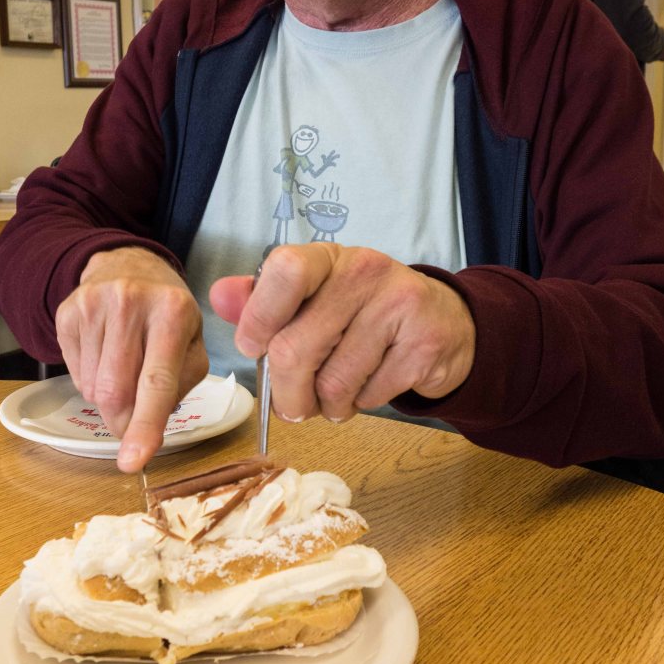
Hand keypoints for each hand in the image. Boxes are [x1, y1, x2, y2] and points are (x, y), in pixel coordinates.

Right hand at [55, 246, 207, 471]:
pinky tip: (105, 353)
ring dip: (107, 397)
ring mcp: (94, 304)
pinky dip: (89, 379)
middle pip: (116, 392)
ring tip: (124, 367)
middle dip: (124, 421)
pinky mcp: (68, 312)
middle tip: (134, 420)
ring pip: (91, 388)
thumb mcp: (193, 340)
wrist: (129, 266)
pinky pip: (73, 373)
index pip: (157, 381)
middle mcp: (131, 303)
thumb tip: (152, 422)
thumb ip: (182, 383)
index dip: (145, 425)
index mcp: (173, 311)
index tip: (133, 461)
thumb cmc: (168, 314)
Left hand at [209, 243, 474, 423]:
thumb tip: (219, 297)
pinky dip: (361, 405)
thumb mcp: (313, 297)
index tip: (255, 347)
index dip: (259, 319)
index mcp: (327, 257)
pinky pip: (370, 396)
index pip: (285, 272)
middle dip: (287, 394)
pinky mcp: (425, 343)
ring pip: (333, 384)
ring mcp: (399, 305)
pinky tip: (369, 388)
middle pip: (296, 349)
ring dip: (327, 406)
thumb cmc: (362, 312)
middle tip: (294, 406)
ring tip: (336, 396)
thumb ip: (262, 300)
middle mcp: (365, 271)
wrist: (444, 322)